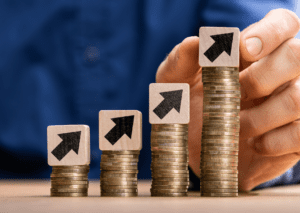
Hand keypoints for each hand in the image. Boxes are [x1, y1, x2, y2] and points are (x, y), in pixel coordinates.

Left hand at [155, 9, 299, 190]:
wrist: (200, 150)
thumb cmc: (189, 108)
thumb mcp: (175, 84)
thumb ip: (180, 60)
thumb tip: (196, 42)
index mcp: (255, 52)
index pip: (283, 23)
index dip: (269, 32)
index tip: (243, 50)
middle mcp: (281, 73)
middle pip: (298, 54)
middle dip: (261, 77)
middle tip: (236, 94)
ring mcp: (293, 103)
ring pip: (299, 97)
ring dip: (261, 116)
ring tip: (237, 125)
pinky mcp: (296, 136)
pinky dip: (274, 141)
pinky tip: (254, 144)